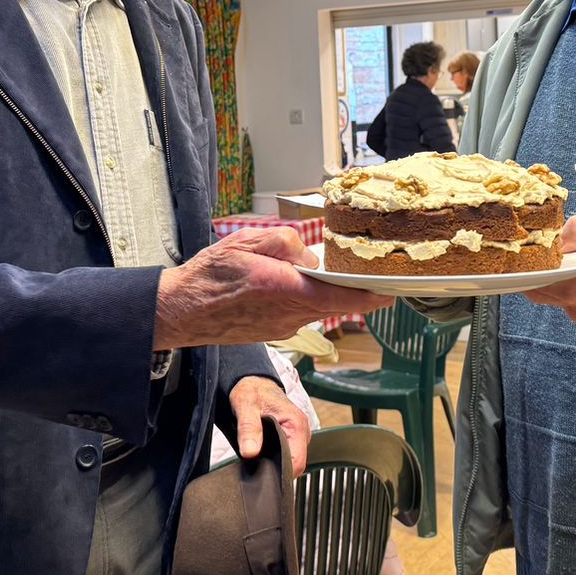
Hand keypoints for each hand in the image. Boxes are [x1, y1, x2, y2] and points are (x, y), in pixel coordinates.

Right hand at [154, 228, 391, 349]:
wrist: (182, 312)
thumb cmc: (210, 276)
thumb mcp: (246, 242)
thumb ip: (285, 243)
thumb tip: (308, 254)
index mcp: (286, 289)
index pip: (342, 296)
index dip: (372, 294)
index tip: (393, 289)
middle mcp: (290, 314)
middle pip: (334, 300)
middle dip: (349, 285)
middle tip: (362, 266)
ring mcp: (284, 327)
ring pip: (318, 305)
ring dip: (321, 289)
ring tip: (309, 268)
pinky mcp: (276, 332)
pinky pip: (301, 312)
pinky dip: (303, 297)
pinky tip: (284, 283)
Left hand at [229, 376, 311, 475]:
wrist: (253, 382)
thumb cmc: (252, 390)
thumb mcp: (245, 405)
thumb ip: (248, 428)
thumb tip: (250, 452)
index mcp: (297, 423)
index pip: (297, 462)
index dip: (280, 471)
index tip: (262, 471)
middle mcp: (302, 431)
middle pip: (295, 464)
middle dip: (276, 469)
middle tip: (255, 464)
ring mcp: (298, 435)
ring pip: (291, 461)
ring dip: (275, 463)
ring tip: (258, 456)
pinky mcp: (291, 437)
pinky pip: (287, 455)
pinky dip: (274, 457)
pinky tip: (262, 453)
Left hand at [525, 212, 575, 323]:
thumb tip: (556, 237)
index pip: (555, 277)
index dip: (535, 264)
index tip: (526, 248)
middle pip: (543, 289)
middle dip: (533, 268)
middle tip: (533, 247)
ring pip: (548, 295)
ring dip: (544, 276)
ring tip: (551, 255)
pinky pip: (559, 300)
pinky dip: (556, 284)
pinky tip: (566, 268)